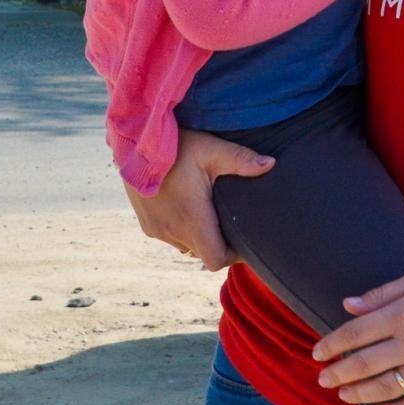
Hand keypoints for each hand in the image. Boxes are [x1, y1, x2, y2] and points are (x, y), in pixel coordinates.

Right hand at [122, 128, 273, 270]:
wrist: (133, 144)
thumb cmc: (174, 145)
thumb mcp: (210, 148)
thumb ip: (241, 159)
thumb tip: (271, 164)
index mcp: (192, 218)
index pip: (216, 260)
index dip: (233, 256)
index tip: (243, 241)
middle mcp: (172, 230)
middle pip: (204, 253)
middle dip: (218, 243)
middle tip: (230, 221)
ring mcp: (157, 230)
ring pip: (187, 246)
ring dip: (199, 236)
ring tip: (209, 212)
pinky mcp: (147, 225)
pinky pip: (171, 237)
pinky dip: (182, 230)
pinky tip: (187, 207)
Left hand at [311, 269, 403, 404]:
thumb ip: (382, 294)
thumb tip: (347, 305)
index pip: (356, 334)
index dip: (331, 345)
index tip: (316, 353)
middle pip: (365, 364)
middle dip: (338, 374)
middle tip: (322, 379)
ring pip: (386, 388)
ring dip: (359, 394)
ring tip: (344, 394)